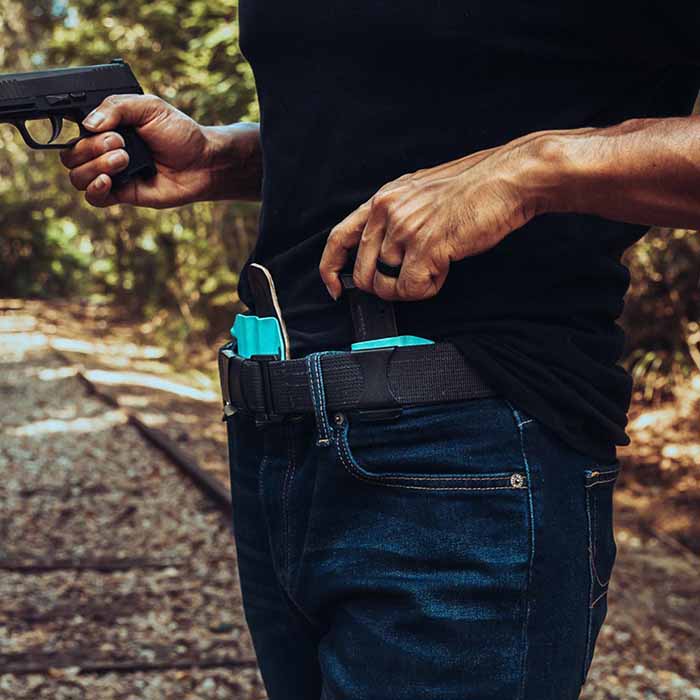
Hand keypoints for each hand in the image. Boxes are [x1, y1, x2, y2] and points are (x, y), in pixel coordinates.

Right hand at [60, 94, 215, 207]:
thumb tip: (88, 123)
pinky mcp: (123, 195)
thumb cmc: (180, 134)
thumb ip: (116, 106)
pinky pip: (94, 198)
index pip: (72, 130)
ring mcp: (112, 174)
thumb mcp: (149, 107)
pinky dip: (95, 189)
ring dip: (95, 166)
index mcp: (107, 127)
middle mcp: (104, 151)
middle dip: (91, 147)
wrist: (203, 162)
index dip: (73, 129)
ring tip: (124, 159)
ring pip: (77, 176)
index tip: (97, 126)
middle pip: (71, 155)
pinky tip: (108, 181)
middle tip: (120, 142)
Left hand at [319, 134, 554, 300]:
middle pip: (363, 271)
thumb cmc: (473, 188)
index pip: (338, 237)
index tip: (334, 286)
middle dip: (383, 287)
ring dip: (411, 286)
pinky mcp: (426, 246)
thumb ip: (396, 219)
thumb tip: (384, 254)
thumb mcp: (420, 194)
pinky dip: (426, 289)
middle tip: (409, 280)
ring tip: (436, 266)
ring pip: (385, 283)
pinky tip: (443, 270)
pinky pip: (410, 289)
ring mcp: (405, 228)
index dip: (330, 268)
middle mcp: (387, 211)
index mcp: (383, 198)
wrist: (508, 179)